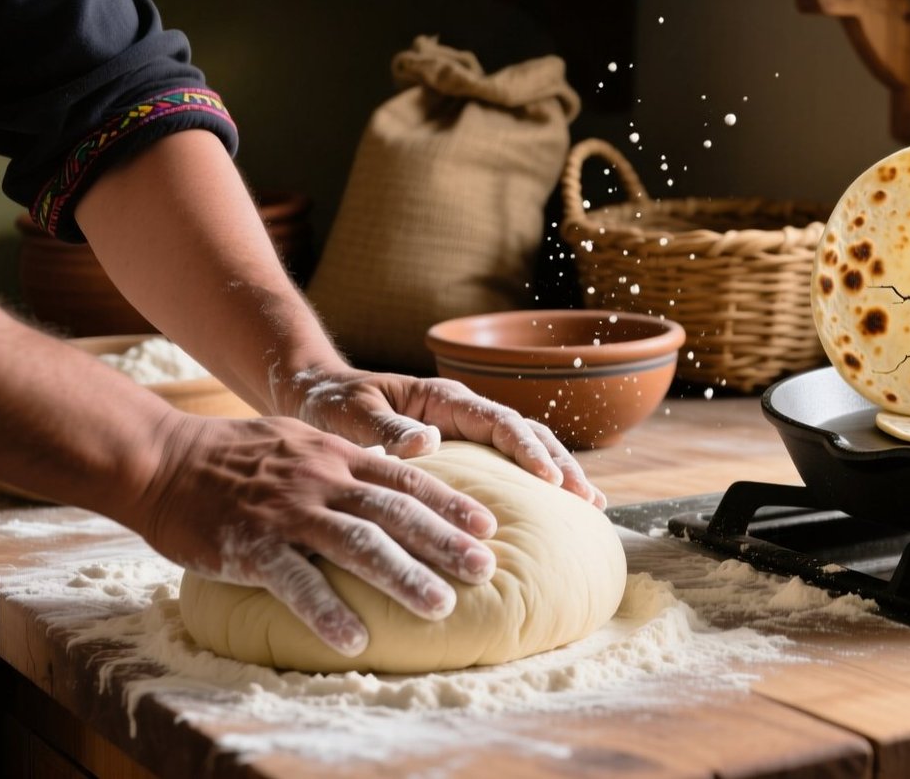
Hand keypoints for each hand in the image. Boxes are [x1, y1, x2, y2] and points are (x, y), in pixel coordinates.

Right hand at [136, 413, 498, 656]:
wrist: (159, 458)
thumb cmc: (233, 456)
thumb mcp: (300, 442)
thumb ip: (345, 461)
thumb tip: (396, 475)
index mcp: (335, 455)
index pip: (405, 478)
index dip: (449, 502)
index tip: (488, 524)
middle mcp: (320, 480)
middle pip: (395, 511)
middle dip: (444, 541)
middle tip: (485, 569)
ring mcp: (287, 512)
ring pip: (358, 544)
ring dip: (404, 577)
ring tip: (440, 607)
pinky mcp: (250, 545)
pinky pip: (295, 581)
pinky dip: (326, 611)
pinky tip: (354, 639)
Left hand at [280, 368, 605, 508]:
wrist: (318, 396)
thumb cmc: (332, 402)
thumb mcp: (351, 412)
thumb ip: (386, 427)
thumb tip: (426, 443)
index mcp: (444, 398)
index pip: (500, 421)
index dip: (527, 450)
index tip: (550, 481)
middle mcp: (465, 412)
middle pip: (528, 433)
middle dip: (561, 465)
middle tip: (589, 501)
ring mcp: (468, 432)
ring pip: (528, 448)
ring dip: (560, 474)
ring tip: (591, 507)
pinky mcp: (465, 453)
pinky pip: (508, 466)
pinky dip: (536, 486)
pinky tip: (556, 513)